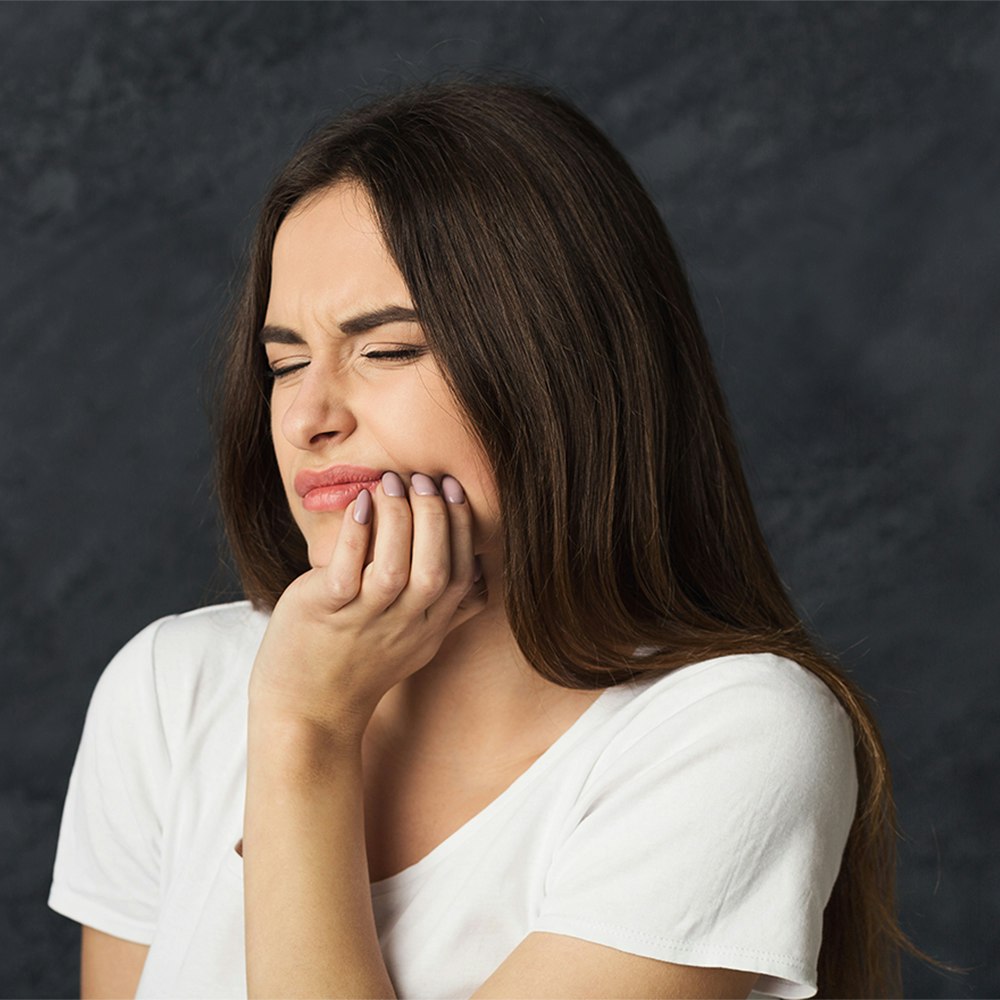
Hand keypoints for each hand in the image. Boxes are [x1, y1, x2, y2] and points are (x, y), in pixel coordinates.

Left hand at [247, 471, 487, 744]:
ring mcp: (363, 622)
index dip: (460, 527)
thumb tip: (478, 575)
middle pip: (434, 570)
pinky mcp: (324, 614)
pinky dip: (356, 535)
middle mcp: (402, 627)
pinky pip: (345, 572)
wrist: (307, 710)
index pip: (457, 573)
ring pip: (394, 570)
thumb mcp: (416, 644)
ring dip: (398, 521)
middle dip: (435, 518)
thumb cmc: (359, 665)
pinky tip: (360, 504)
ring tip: (391, 483)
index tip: (452, 488)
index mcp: (428, 628)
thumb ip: (448, 611)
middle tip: (423, 479)